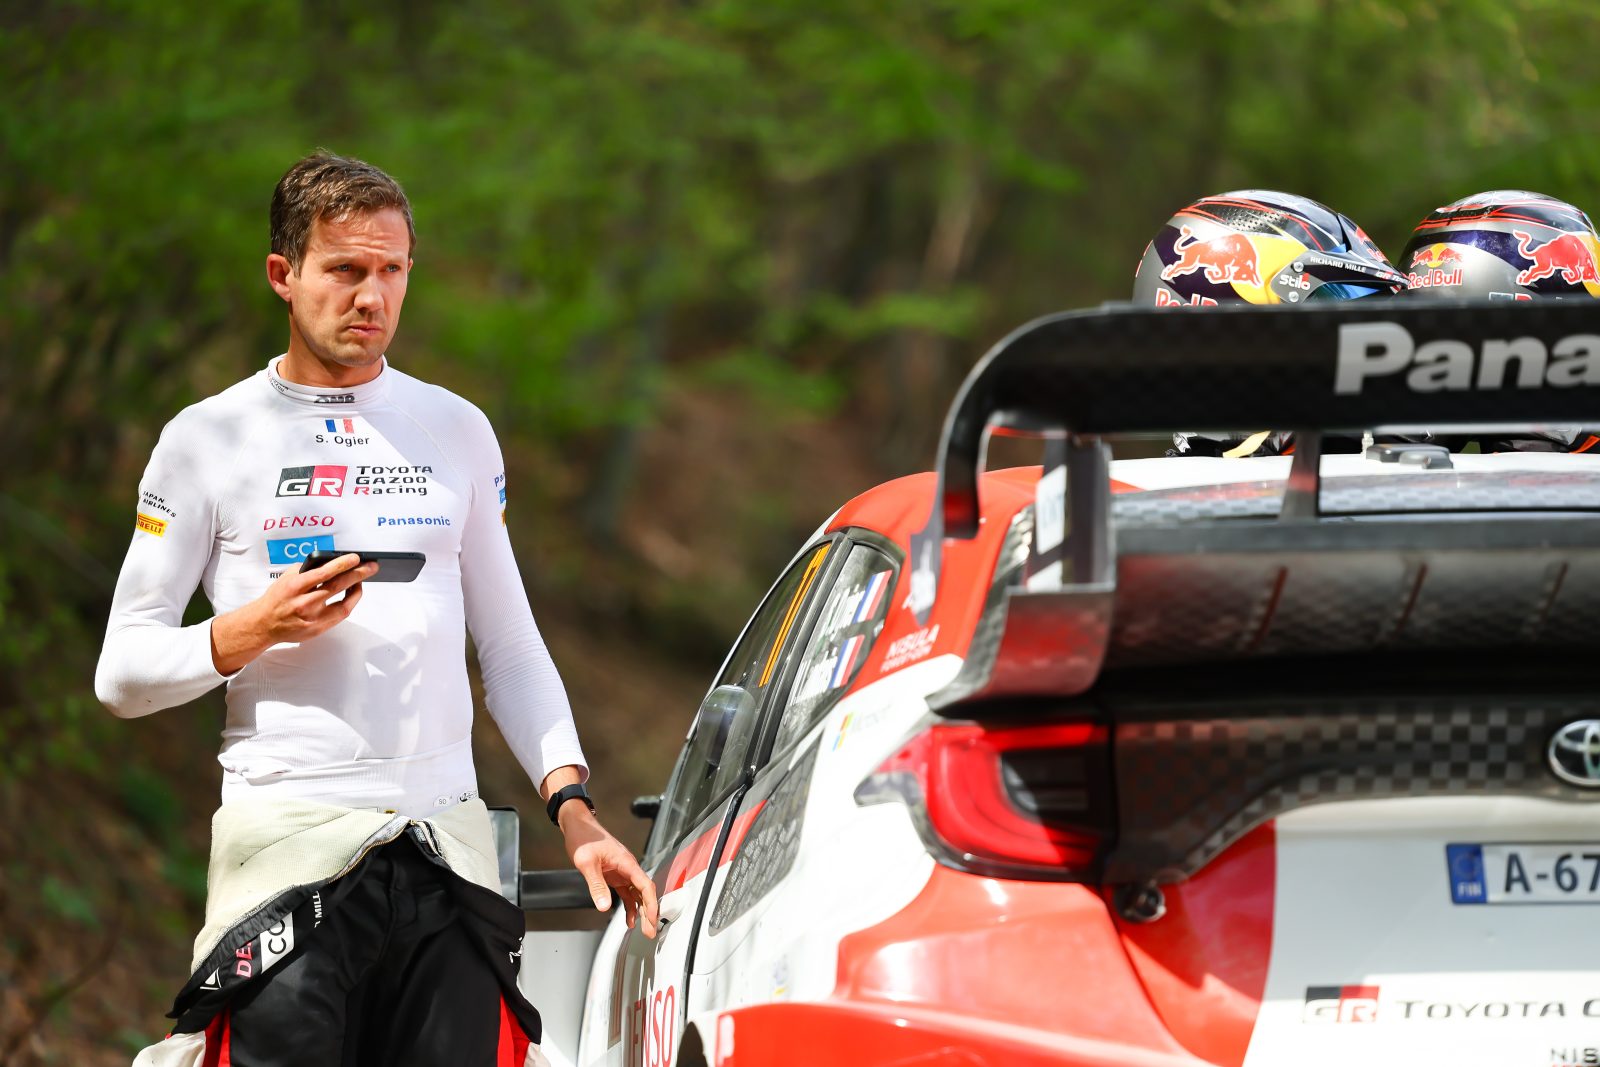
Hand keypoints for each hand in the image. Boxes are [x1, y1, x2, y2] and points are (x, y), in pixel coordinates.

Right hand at [210, 553, 378, 673]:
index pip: (323, 573)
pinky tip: (353, 592)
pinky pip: (340, 614)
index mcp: (295, 586)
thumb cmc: (277, 598)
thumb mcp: (286, 578)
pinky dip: (349, 602)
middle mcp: (304, 602)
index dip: (342, 564)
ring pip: (343, 603)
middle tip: (371, 566)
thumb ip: (307, 570)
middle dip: (358, 574)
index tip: (355, 558)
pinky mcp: (318, 629)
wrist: (264, 624)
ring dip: (357, 588)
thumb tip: (331, 562)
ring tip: (362, 579)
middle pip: (337, 587)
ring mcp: (312, 618)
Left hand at [561, 807, 659, 938]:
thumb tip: (604, 906)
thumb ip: (597, 885)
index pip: (645, 885)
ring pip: (637, 894)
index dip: (651, 904)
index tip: (652, 919)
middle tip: (651, 931)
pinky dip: (630, 906)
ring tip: (644, 929)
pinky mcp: (615, 875)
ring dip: (641, 911)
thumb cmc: (584, 837)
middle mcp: (628, 867)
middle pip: (645, 892)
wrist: (577, 826)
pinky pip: (626, 893)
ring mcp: (622, 872)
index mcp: (626, 862)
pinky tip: (629, 919)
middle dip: (649, 912)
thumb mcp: (587, 863)